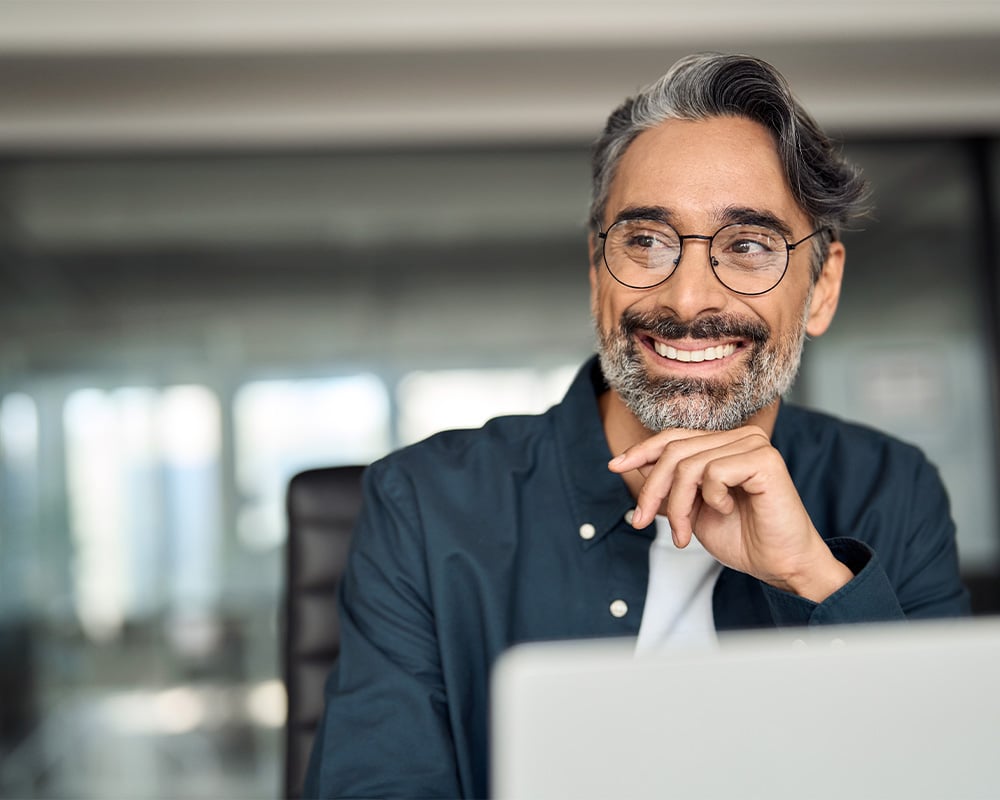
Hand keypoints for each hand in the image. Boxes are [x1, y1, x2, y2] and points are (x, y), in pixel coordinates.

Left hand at [608, 426, 852, 602]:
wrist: (779, 565)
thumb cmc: (743, 538)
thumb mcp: (691, 508)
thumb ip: (670, 484)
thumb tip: (635, 462)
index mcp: (725, 444)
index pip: (673, 438)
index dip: (641, 451)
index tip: (615, 467)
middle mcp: (740, 437)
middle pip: (674, 451)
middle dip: (652, 490)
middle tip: (643, 522)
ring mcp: (753, 444)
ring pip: (688, 465)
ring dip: (679, 506)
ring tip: (686, 532)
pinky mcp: (764, 458)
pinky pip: (713, 472)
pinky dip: (711, 498)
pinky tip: (728, 509)